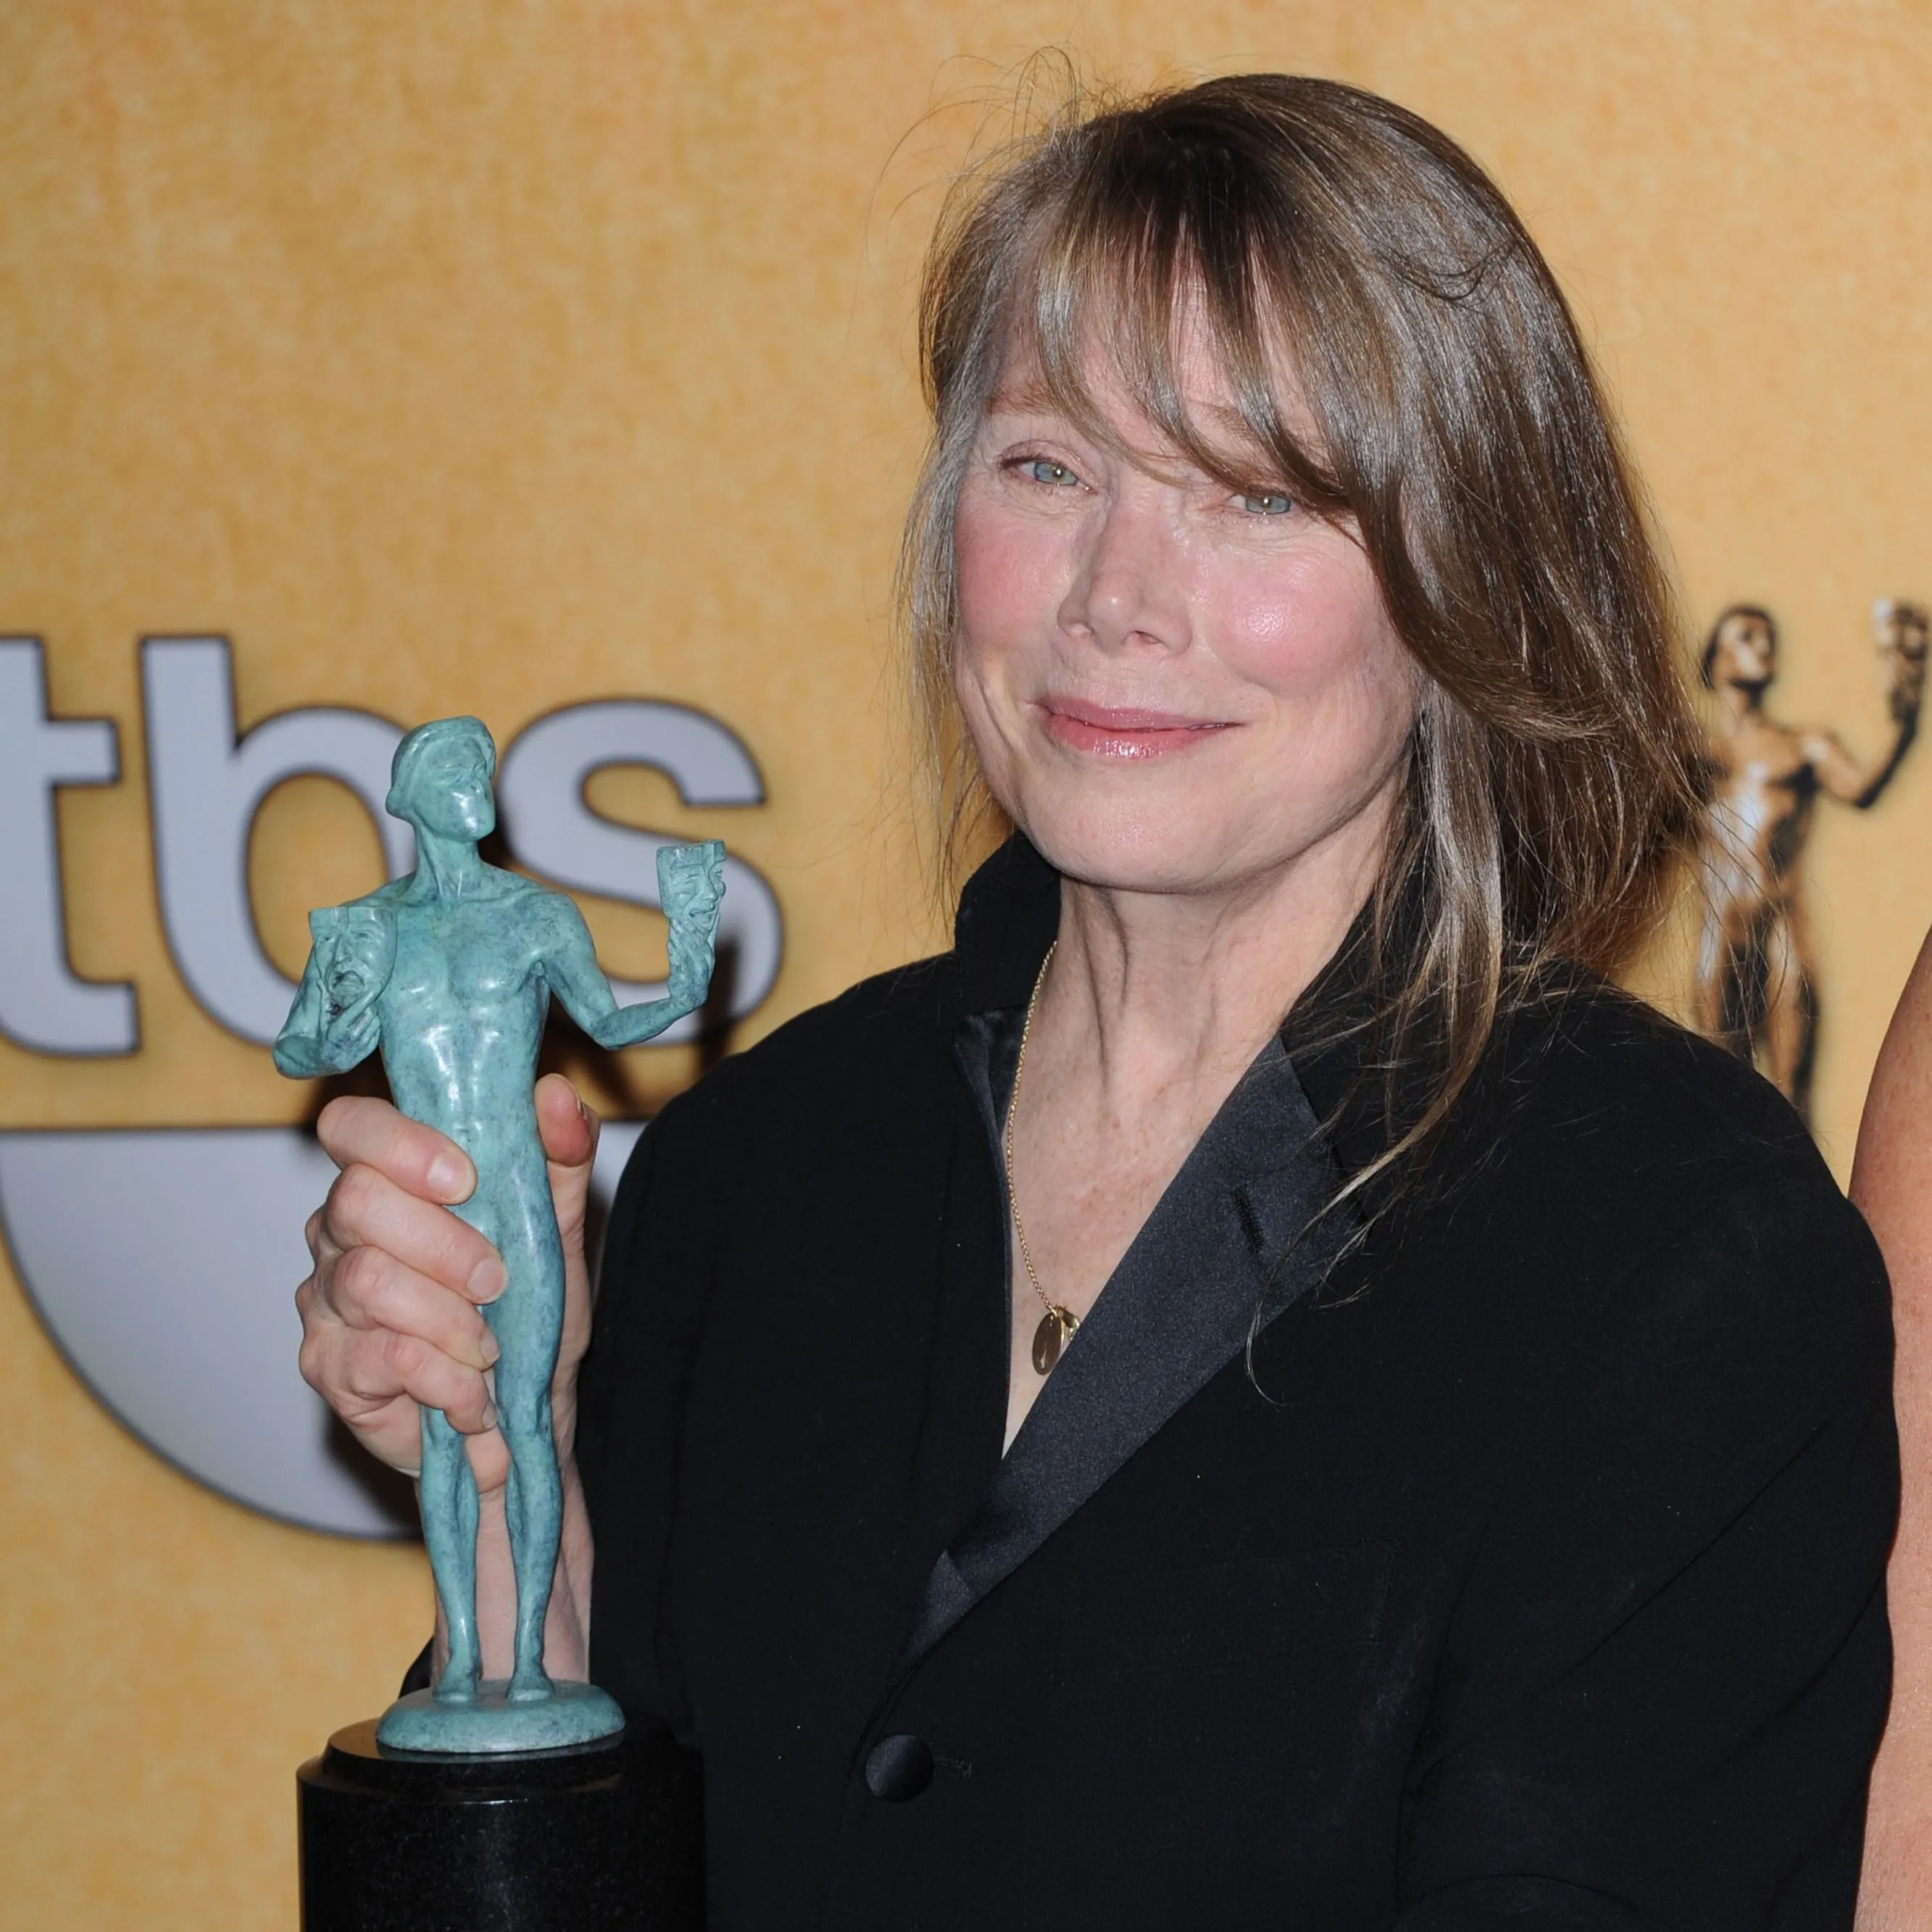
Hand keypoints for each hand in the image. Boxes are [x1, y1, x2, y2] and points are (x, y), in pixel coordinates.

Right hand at [295, 1075, 601, 1493]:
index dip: (400, 1144)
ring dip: (451, 1320)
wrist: (527, 1413)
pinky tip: (473, 1395)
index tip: (465, 1180)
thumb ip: (559, 1155)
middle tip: (497, 1282)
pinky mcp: (326, 1366)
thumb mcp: (558, 1228)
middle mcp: (338, 1230)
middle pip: (357, 1202)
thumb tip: (552, 1092)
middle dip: (445, 1245)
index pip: (350, 1126)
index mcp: (387, 1178)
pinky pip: (381, 1356)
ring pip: (369, 1281)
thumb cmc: (530, 1311)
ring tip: (490, 1349)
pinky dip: (447, 1379)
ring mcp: (324, 1298)